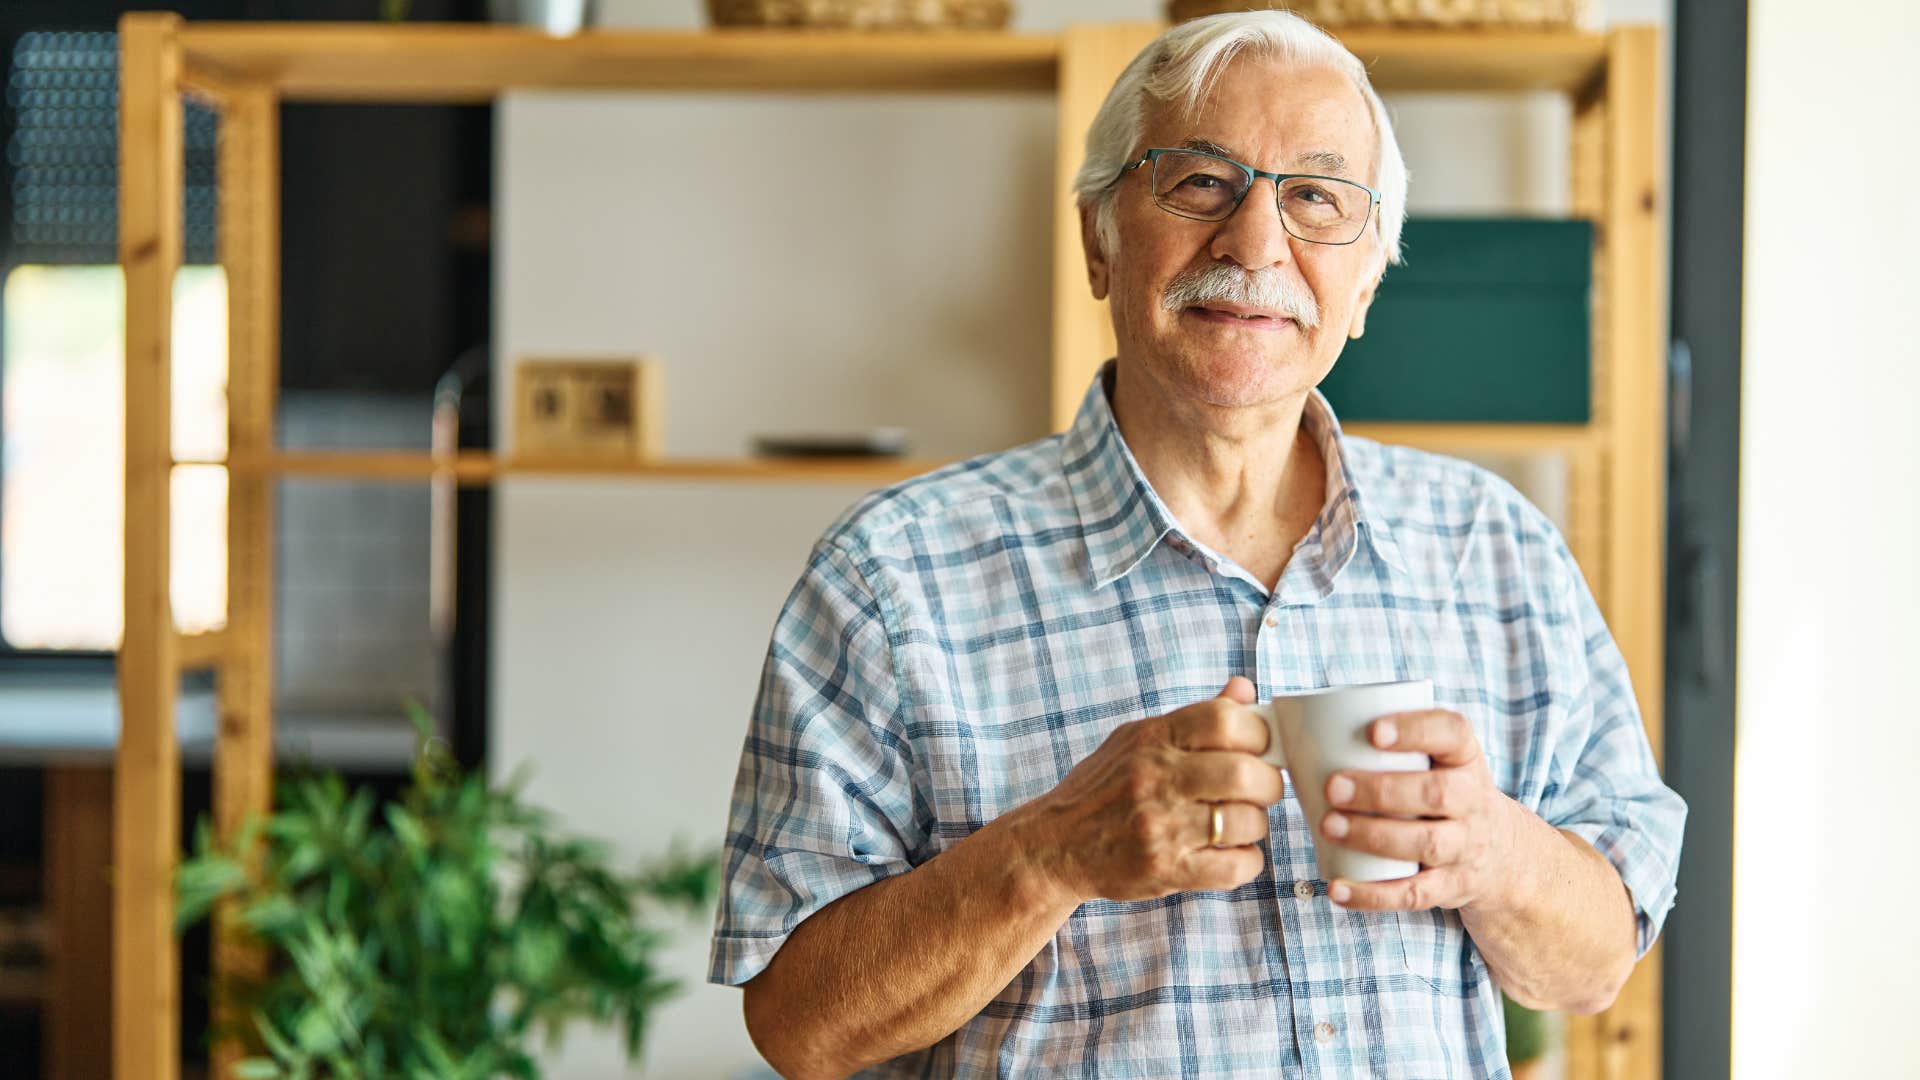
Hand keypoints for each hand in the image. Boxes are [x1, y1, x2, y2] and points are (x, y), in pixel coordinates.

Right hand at [1019, 676, 1284, 903]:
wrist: (1053, 846)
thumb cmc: (1100, 790)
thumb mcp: (1136, 740)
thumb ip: (1193, 719)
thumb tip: (1244, 689)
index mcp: (1150, 738)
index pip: (1225, 720)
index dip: (1257, 733)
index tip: (1259, 747)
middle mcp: (1155, 779)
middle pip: (1244, 773)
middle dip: (1267, 782)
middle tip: (1261, 789)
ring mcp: (1160, 827)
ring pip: (1247, 822)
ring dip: (1255, 823)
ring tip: (1239, 823)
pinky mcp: (1165, 870)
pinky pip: (1235, 867)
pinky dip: (1247, 860)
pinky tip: (1230, 852)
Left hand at [1317, 709, 1522, 912]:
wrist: (1503, 854)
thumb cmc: (1443, 792)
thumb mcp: (1438, 760)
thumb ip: (1388, 746)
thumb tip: (1292, 730)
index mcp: (1464, 758)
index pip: (1452, 732)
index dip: (1415, 730)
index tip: (1374, 731)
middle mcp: (1473, 801)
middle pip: (1437, 793)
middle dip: (1382, 790)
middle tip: (1333, 786)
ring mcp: (1466, 847)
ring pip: (1426, 844)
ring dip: (1374, 836)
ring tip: (1330, 827)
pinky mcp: (1451, 887)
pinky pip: (1414, 894)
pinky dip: (1373, 895)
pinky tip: (1338, 889)